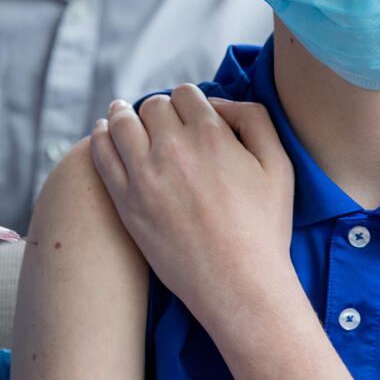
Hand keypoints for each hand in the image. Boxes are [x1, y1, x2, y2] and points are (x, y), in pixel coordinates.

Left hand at [90, 86, 293, 328]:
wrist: (239, 286)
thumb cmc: (264, 228)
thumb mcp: (279, 164)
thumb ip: (254, 119)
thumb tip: (216, 104)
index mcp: (211, 134)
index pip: (185, 94)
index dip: (187, 102)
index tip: (187, 116)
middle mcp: (174, 149)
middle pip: (153, 106)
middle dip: (159, 111)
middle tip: (161, 124)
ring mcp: (145, 175)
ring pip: (122, 123)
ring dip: (123, 115)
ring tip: (122, 115)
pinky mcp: (126, 202)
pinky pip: (102, 155)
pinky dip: (100, 137)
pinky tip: (102, 133)